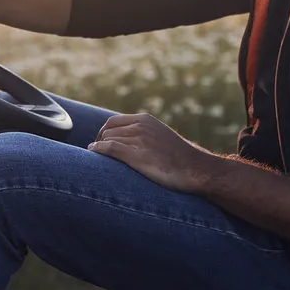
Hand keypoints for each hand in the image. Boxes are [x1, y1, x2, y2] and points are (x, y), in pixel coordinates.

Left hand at [87, 113, 218, 194]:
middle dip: (99, 142)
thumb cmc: (180, 158)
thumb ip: (145, 134)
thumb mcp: (161, 137)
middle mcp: (141, 126)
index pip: (113, 122)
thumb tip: (129, 141)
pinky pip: (110, 149)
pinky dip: (98, 151)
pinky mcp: (138, 156)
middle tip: (96, 155)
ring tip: (93, 159)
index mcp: (146, 120)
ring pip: (107, 139)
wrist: (196, 169)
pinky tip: (93, 154)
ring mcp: (139, 140)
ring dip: (98, 148)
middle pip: (108, 130)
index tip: (100, 144)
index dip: (103, 133)